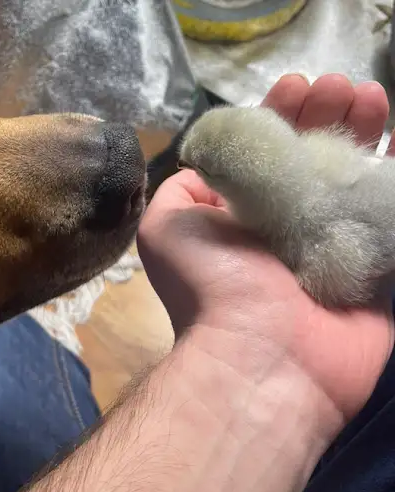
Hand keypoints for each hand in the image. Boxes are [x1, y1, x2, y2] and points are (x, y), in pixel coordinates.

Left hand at [138, 74, 393, 425]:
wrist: (263, 358)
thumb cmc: (214, 285)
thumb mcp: (167, 227)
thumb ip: (180, 190)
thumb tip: (206, 165)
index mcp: (241, 214)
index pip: (263, 152)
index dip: (278, 116)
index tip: (293, 87)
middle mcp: (285, 225)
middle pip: (311, 157)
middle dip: (324, 114)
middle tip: (336, 87)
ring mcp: (332, 243)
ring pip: (352, 176)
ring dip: (363, 130)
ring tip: (369, 96)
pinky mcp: (374, 264)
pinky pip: (389, 211)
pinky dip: (394, 175)